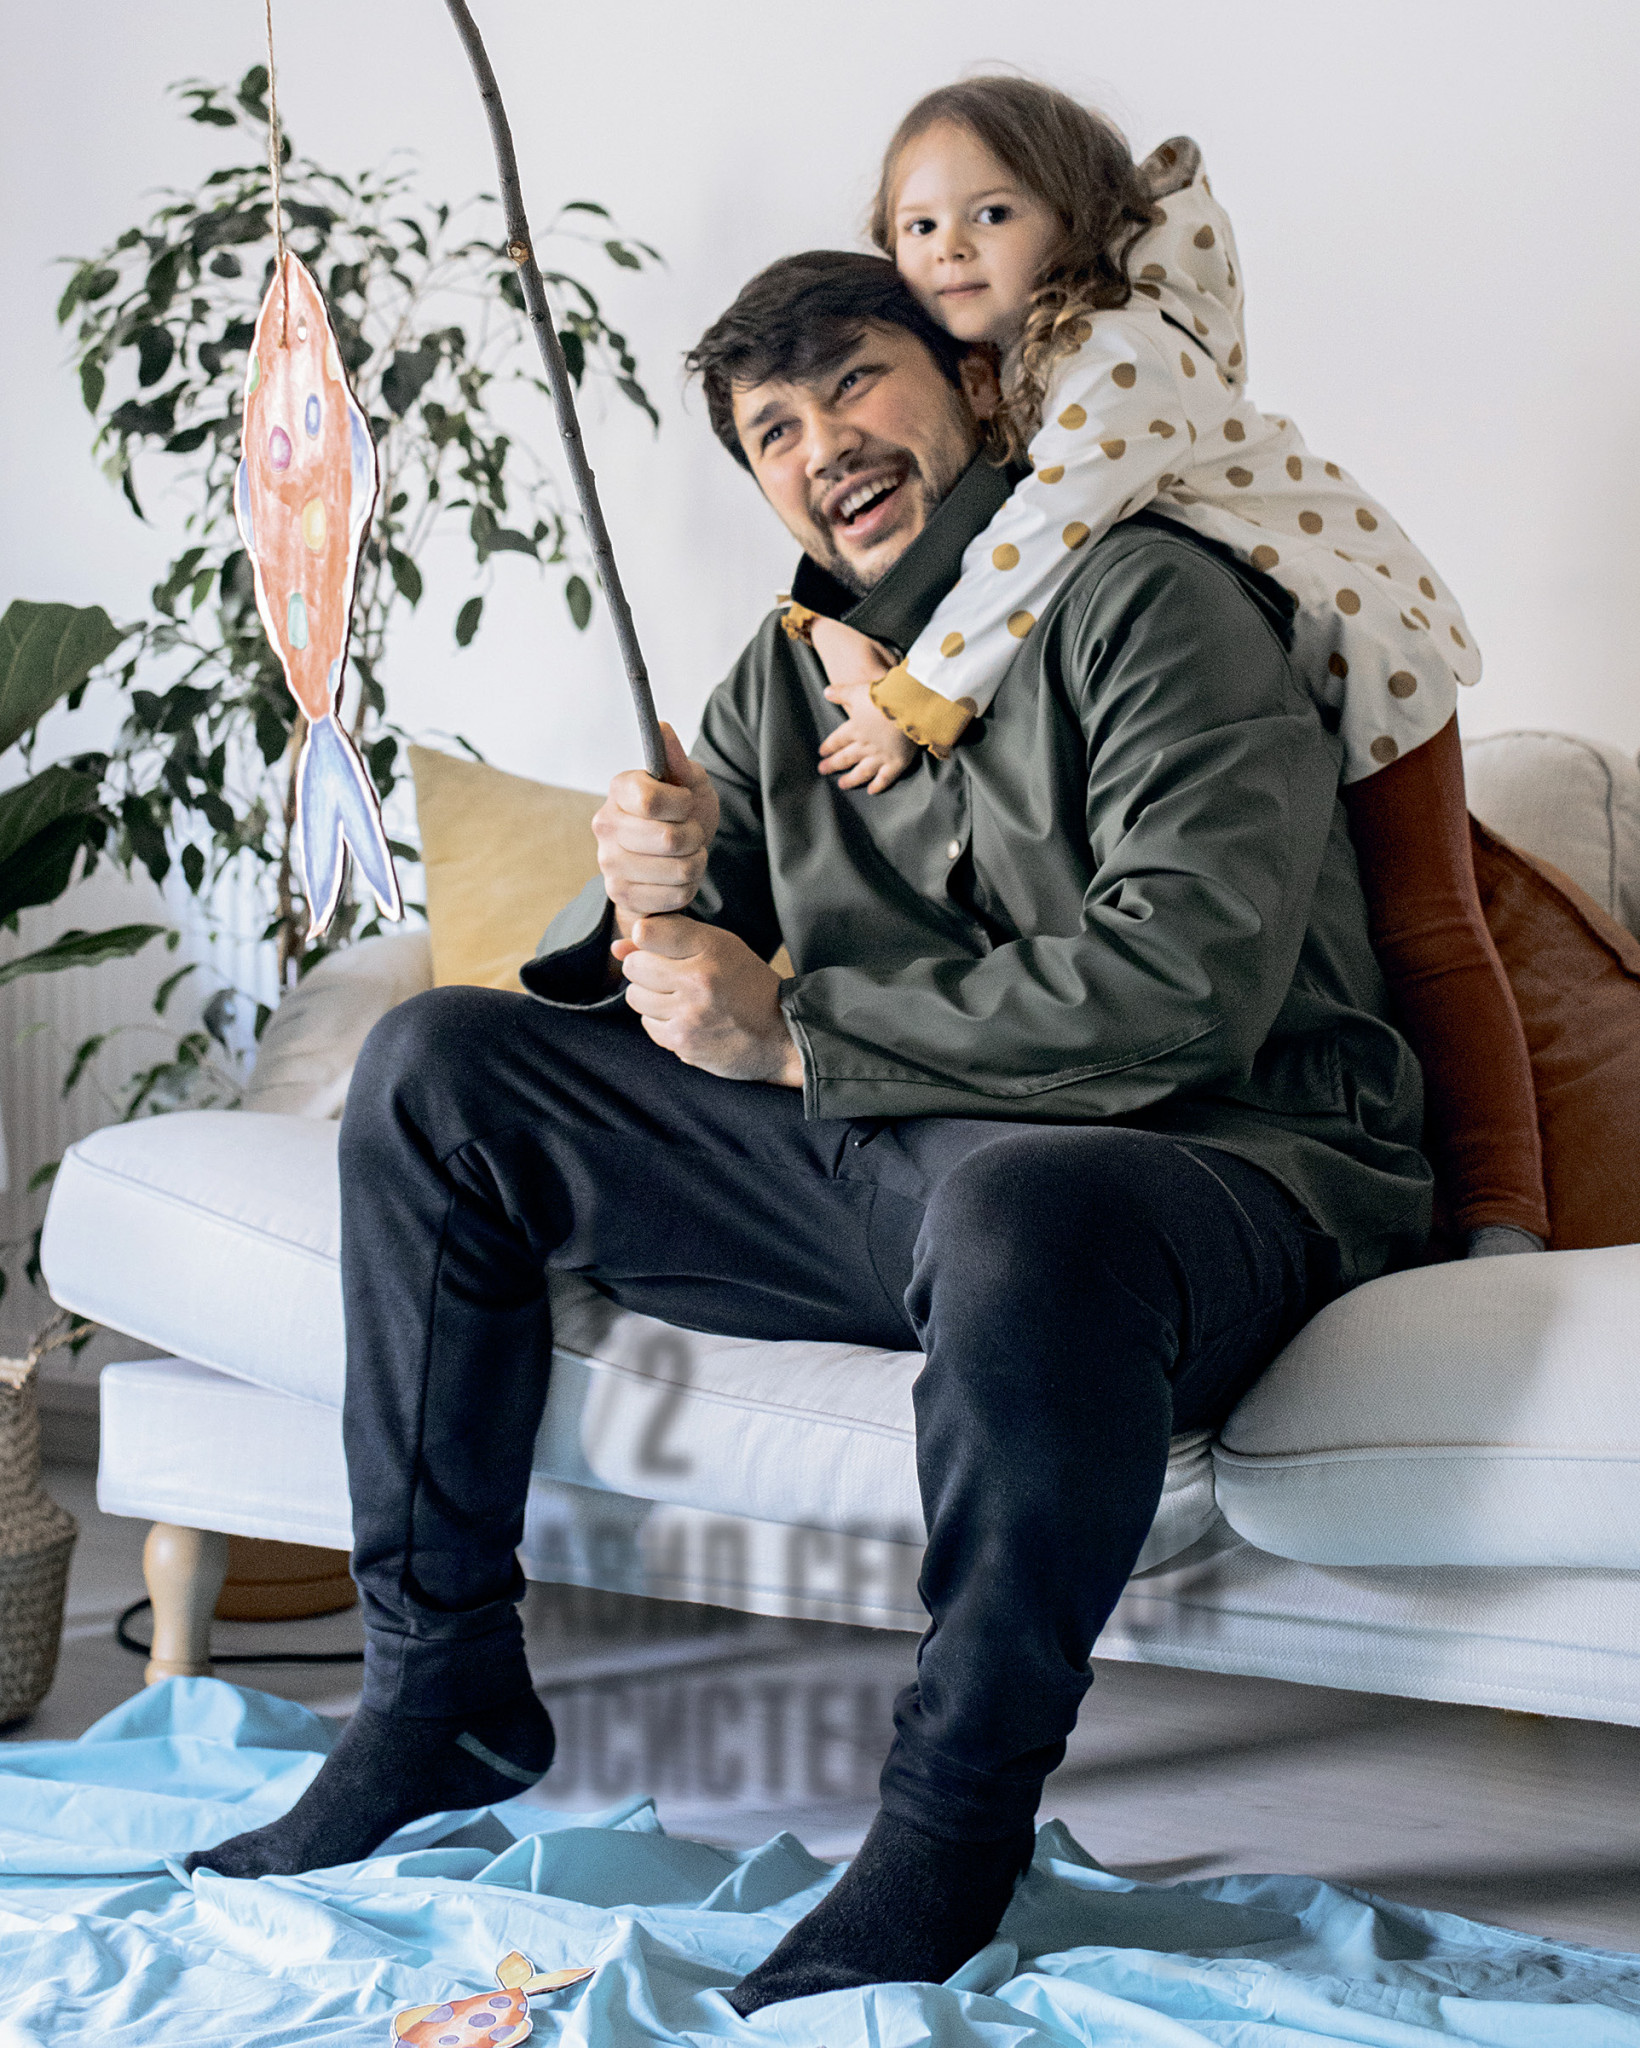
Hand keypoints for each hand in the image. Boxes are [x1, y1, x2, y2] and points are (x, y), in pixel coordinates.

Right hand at [594, 722, 719, 937]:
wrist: (674, 855)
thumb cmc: (682, 813)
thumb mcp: (689, 782)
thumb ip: (677, 759)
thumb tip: (663, 727)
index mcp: (619, 789)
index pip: (651, 801)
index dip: (681, 804)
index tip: (684, 802)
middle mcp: (605, 825)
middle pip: (668, 839)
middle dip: (694, 836)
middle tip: (690, 832)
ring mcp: (609, 864)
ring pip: (677, 870)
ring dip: (694, 863)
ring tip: (687, 854)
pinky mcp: (621, 895)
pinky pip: (675, 897)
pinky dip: (687, 887)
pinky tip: (678, 876)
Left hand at [613, 916, 801, 1084]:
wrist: (781, 1035)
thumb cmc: (748, 985)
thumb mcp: (720, 948)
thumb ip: (669, 939)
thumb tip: (617, 948)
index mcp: (711, 947)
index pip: (646, 932)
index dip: (648, 939)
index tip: (662, 948)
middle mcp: (698, 978)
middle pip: (634, 965)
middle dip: (646, 970)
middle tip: (673, 978)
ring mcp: (689, 1012)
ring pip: (635, 997)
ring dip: (652, 998)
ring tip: (682, 1000)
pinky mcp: (682, 1041)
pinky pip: (647, 1024)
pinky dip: (661, 1022)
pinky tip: (687, 1020)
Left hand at [818, 683, 919, 792]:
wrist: (908, 706)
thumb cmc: (884, 696)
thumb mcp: (858, 690)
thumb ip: (842, 693)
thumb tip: (826, 691)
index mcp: (855, 729)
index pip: (838, 740)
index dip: (829, 747)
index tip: (821, 753)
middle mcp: (865, 745)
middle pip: (845, 758)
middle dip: (832, 764)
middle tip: (822, 770)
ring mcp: (881, 756)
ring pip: (862, 771)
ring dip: (851, 779)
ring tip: (842, 785)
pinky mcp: (897, 762)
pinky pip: (885, 778)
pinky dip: (878, 786)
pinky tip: (871, 791)